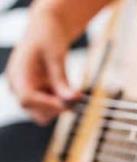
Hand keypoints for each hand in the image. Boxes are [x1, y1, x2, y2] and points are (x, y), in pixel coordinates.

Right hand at [6, 11, 79, 125]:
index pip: (27, 99)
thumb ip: (61, 79)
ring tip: (72, 89)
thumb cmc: (49, 37)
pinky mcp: (38, 93)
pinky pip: (52, 107)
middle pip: (36, 113)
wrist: (47, 28)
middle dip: (57, 107)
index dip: (49, 104)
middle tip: (76, 96)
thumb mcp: (57, 56)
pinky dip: (63, 102)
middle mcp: (19, 87)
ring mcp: (28, 91)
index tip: (70, 103)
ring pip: (46, 114)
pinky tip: (69, 89)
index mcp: (17, 75)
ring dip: (61, 105)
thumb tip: (72, 99)